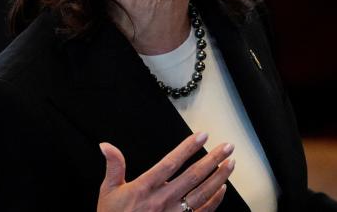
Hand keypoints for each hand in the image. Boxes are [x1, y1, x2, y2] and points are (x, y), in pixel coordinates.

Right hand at [97, 132, 234, 211]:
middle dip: (212, 159)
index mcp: (145, 188)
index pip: (171, 163)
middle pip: (193, 176)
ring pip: (202, 193)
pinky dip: (214, 200)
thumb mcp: (108, 191)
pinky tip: (222, 189)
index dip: (188, 148)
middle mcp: (162, 200)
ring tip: (230, 163)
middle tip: (227, 147)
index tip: (202, 136)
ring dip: (218, 177)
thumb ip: (113, 166)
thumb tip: (106, 146)